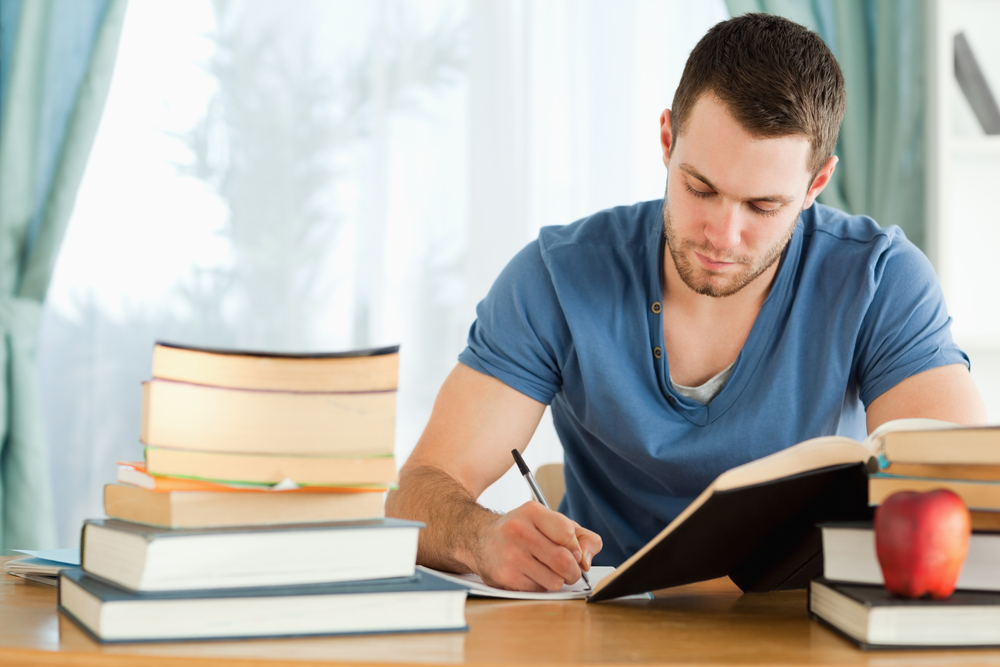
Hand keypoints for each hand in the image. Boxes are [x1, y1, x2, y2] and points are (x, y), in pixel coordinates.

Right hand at [472, 501, 602, 591]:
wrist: (480, 539)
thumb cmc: (522, 530)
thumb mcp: (548, 521)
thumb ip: (580, 535)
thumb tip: (586, 560)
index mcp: (532, 512)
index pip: (568, 533)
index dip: (576, 547)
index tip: (572, 550)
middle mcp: (519, 531)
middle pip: (564, 560)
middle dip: (573, 571)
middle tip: (570, 570)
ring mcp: (511, 555)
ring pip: (555, 580)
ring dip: (558, 580)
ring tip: (548, 570)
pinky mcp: (505, 577)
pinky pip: (539, 589)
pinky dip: (541, 585)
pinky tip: (531, 574)